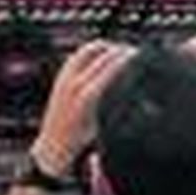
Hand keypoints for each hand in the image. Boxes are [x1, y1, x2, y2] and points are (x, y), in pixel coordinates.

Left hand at [31, 39, 134, 175]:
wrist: (53, 147)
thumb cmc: (82, 142)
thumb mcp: (105, 126)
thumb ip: (119, 106)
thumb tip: (141, 91)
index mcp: (88, 96)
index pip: (113, 65)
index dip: (129, 57)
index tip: (143, 55)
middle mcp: (75, 82)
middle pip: (103, 53)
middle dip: (121, 50)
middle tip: (136, 53)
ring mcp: (66, 76)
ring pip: (90, 49)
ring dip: (108, 47)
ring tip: (122, 52)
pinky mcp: (62, 75)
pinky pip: (80, 54)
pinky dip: (95, 50)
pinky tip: (104, 55)